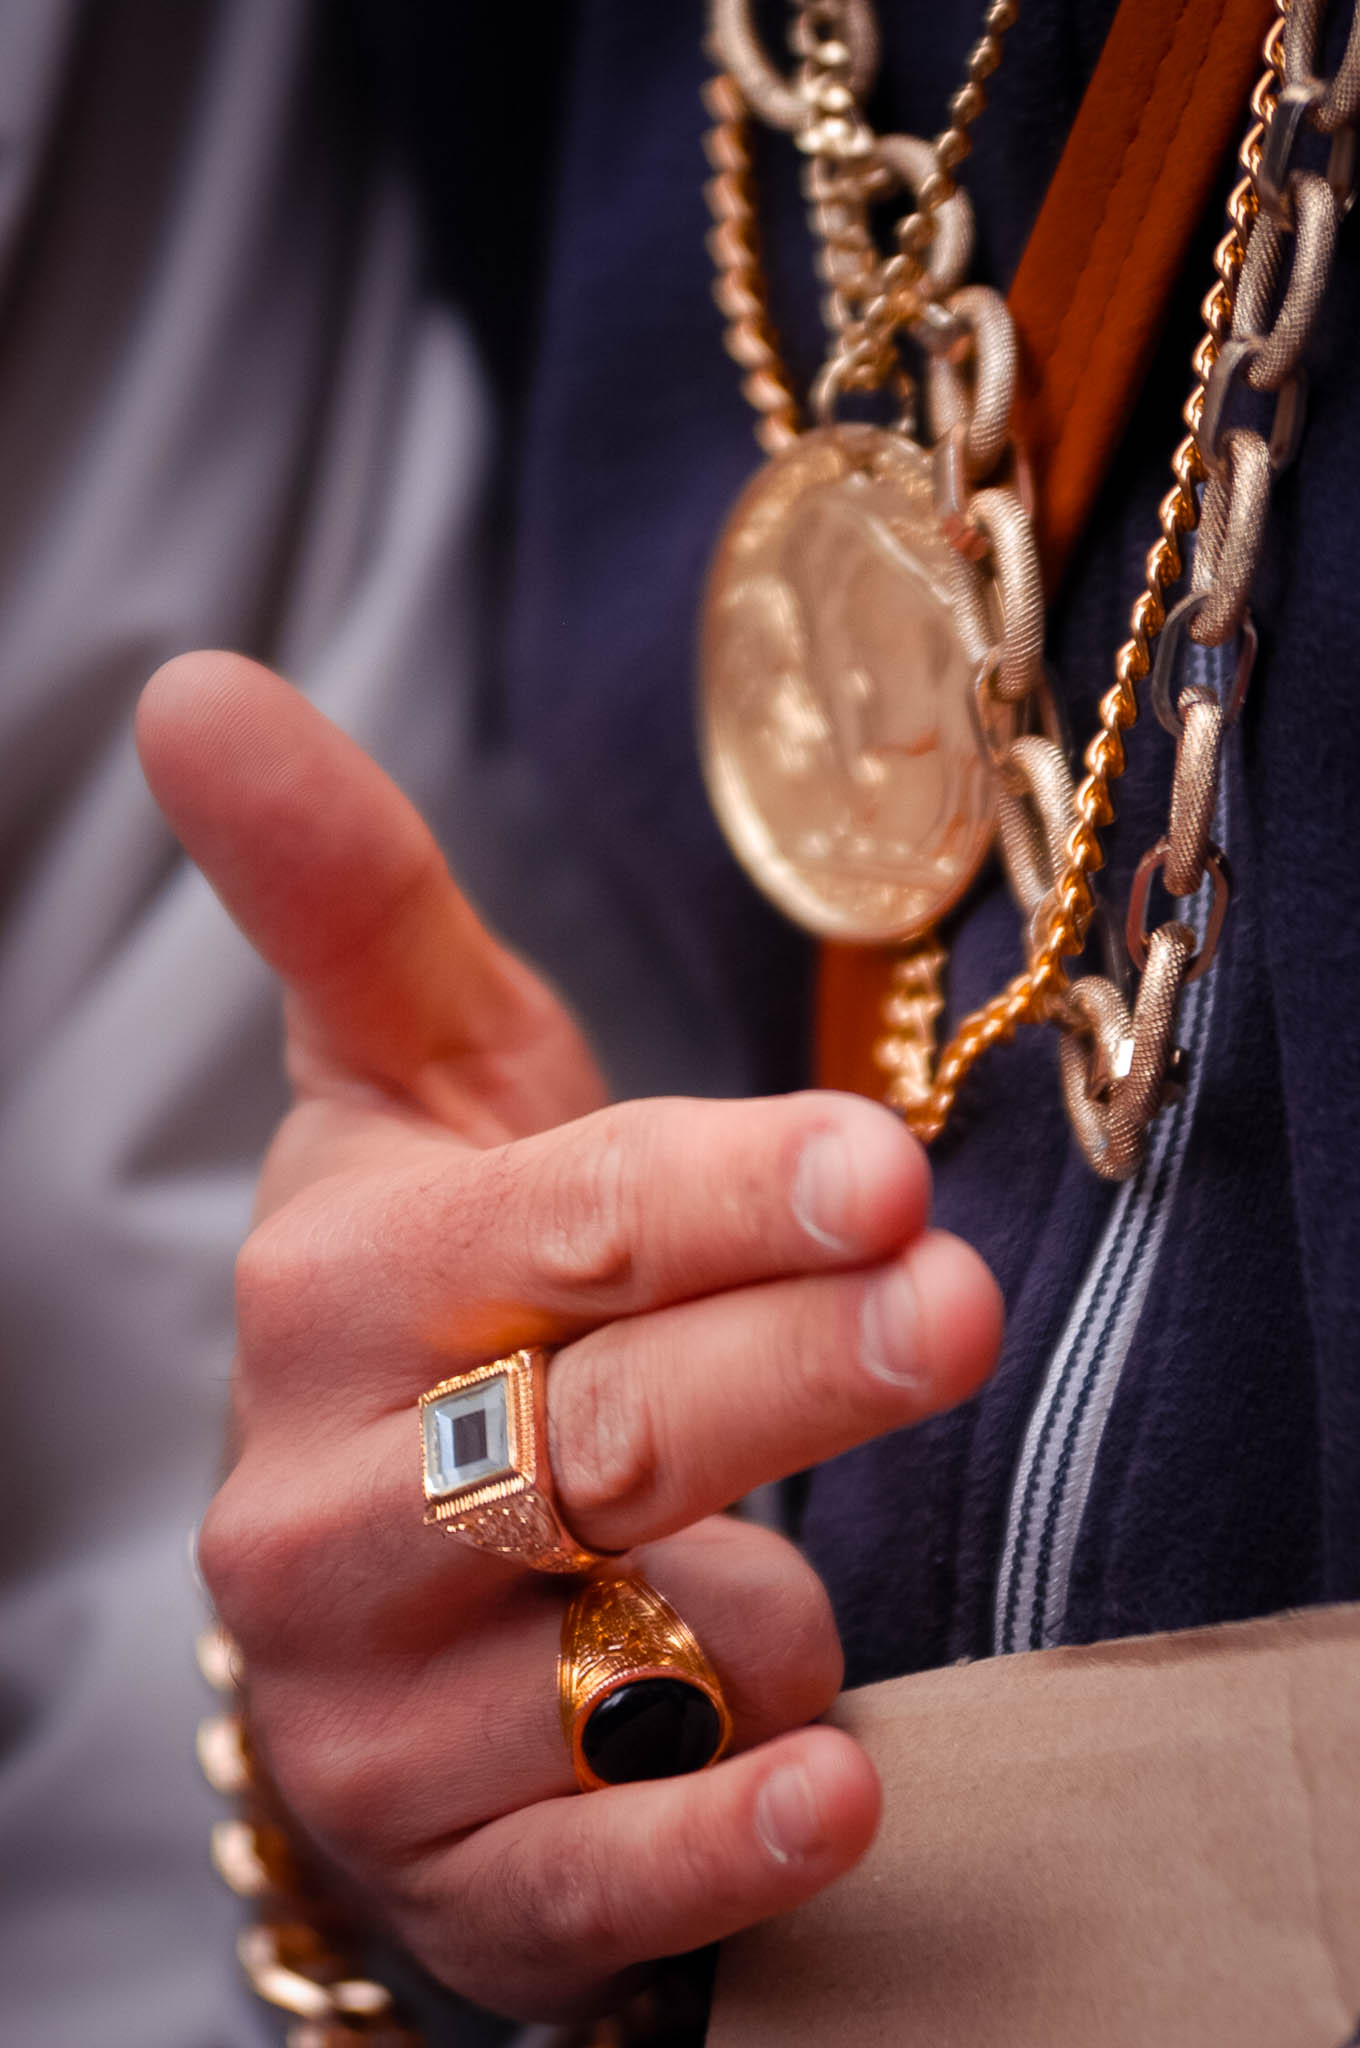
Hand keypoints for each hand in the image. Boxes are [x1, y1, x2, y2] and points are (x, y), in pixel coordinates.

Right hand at [138, 651, 1002, 2021]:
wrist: (382, 1584)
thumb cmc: (442, 1300)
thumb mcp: (416, 1090)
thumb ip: (343, 899)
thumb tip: (193, 685)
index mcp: (345, 1278)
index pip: (559, 1227)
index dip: (724, 1199)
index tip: (882, 1177)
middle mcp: (323, 1493)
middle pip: (608, 1428)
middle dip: (797, 1367)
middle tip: (947, 1308)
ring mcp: (371, 1693)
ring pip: (632, 1655)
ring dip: (762, 1605)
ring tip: (787, 1567)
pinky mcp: (444, 1855)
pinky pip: (600, 1870)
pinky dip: (722, 1838)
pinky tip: (832, 1789)